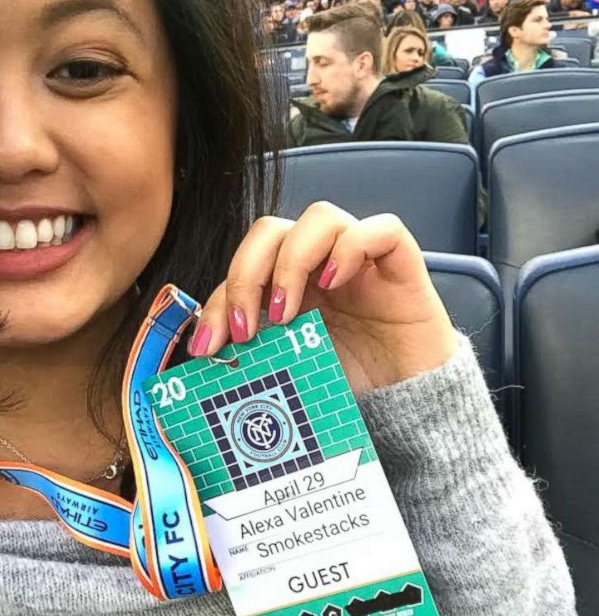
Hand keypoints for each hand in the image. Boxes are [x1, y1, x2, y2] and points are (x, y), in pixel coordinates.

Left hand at [189, 203, 457, 395]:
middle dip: (245, 275)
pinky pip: (379, 229)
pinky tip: (334, 282)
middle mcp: (320, 261)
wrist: (411, 398)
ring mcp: (359, 256)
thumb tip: (204, 358)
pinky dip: (351, 247)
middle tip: (244, 328)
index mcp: (290, 281)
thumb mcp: (291, 367)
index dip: (220, 301)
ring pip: (319, 217)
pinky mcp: (399, 261)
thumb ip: (255, 352)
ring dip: (291, 261)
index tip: (207, 346)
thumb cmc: (353, 378)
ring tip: (285, 313)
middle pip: (271, 230)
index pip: (244, 268)